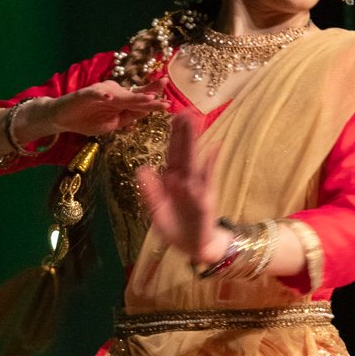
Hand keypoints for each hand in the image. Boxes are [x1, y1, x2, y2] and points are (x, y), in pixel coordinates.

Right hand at [27, 80, 163, 140]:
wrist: (62, 119)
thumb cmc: (87, 120)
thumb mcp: (112, 124)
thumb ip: (128, 117)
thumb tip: (147, 113)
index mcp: (120, 102)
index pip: (139, 100)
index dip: (153, 100)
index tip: (169, 103)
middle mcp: (113, 94)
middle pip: (134, 94)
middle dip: (150, 93)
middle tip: (165, 87)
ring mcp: (99, 93)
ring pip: (119, 94)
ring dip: (133, 96)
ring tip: (147, 99)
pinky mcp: (84, 94)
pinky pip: (95, 94)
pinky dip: (102, 95)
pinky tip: (109, 98)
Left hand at [135, 112, 226, 263]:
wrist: (195, 247)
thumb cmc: (176, 229)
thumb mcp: (156, 211)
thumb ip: (149, 191)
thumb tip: (141, 169)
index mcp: (172, 180)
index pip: (171, 153)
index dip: (172, 135)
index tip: (173, 115)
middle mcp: (185, 179)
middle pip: (184, 151)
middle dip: (184, 131)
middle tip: (185, 108)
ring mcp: (197, 187)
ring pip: (195, 159)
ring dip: (195, 140)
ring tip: (196, 120)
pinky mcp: (206, 199)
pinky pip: (207, 180)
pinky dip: (210, 164)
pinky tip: (213, 148)